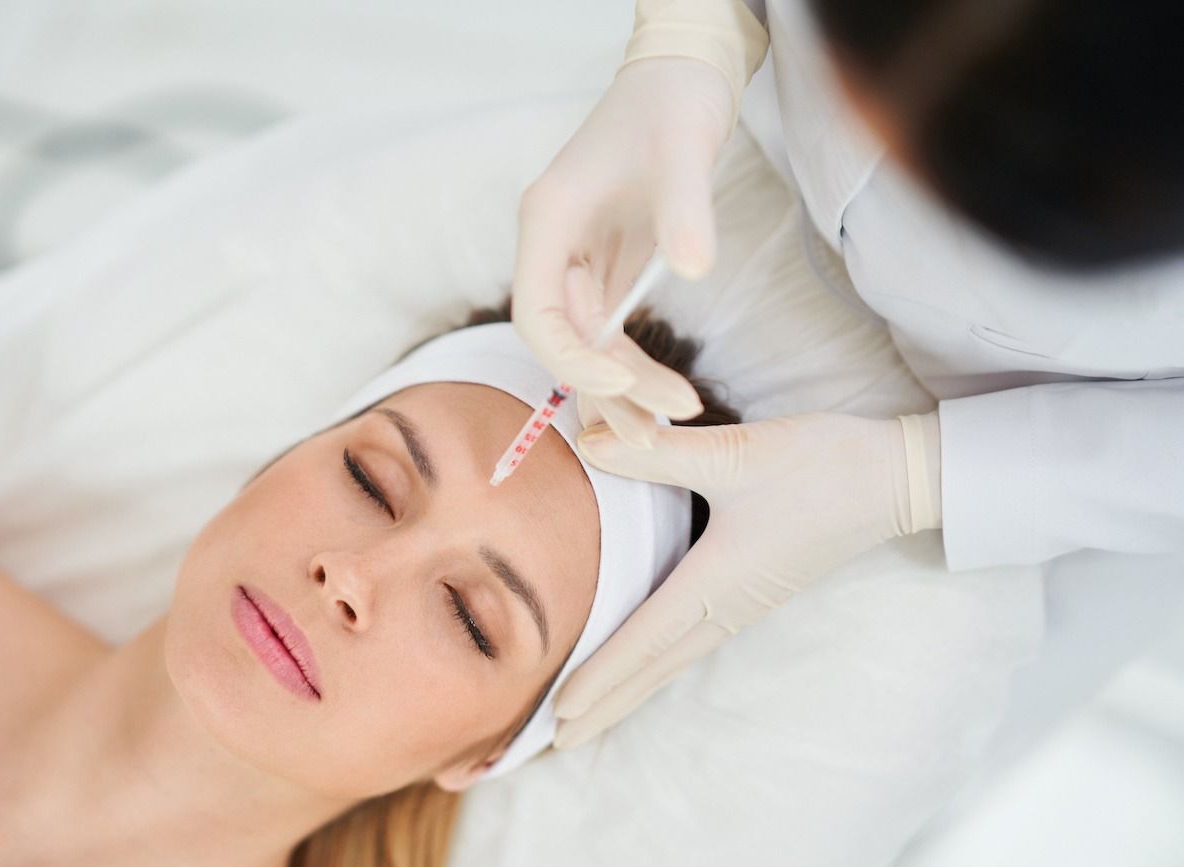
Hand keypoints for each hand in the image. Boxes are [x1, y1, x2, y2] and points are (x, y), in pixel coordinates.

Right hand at [512, 57, 739, 445]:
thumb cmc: (672, 104)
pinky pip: (610, 334)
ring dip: (622, 390)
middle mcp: (553, 249)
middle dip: (606, 389)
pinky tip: (663, 396)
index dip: (571, 359)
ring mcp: (578, 263)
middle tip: (660, 427)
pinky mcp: (608, 270)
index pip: (536, 314)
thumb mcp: (684, 150)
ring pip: (586, 346)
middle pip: (561, 342)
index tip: (624, 380)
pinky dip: (633, 366)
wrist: (681, 77)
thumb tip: (693, 272)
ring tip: (668, 426)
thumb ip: (685, 212)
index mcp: (547, 222)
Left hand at [552, 410, 942, 747]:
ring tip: (584, 720)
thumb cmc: (820, 465)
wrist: (898, 477)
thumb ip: (659, 453)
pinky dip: (653, 665)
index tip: (558, 715)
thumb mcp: (737, 453)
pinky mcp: (751, 593)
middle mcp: (725, 606)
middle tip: (554, 743)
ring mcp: (740, 605)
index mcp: (716, 583)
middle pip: (651, 671)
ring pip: (669, 662)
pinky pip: (688, 643)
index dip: (597, 677)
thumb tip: (588, 443)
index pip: (642, 641)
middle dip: (603, 707)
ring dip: (625, 692)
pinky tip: (640, 666)